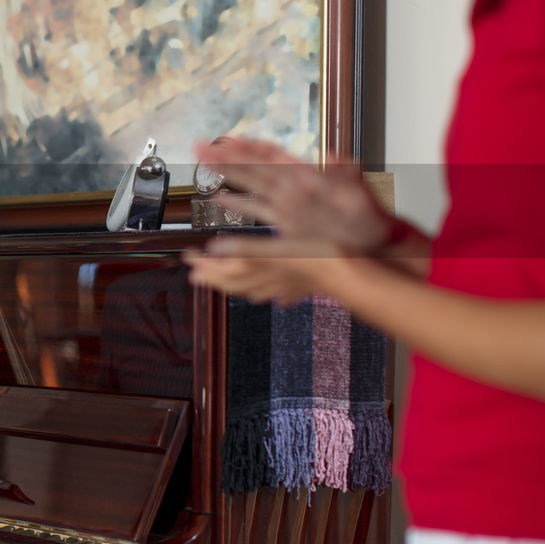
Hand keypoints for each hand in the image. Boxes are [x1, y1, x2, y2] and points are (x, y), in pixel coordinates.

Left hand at [183, 235, 347, 305]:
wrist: (357, 272)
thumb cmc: (320, 258)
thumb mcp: (278, 248)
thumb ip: (245, 250)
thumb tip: (214, 249)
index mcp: (261, 270)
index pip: (222, 270)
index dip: (202, 264)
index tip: (187, 257)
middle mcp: (270, 280)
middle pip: (232, 282)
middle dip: (211, 276)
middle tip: (196, 271)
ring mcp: (285, 284)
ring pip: (252, 288)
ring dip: (233, 284)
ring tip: (222, 282)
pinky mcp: (300, 284)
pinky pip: (274, 291)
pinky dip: (263, 291)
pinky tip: (270, 295)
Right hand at [196, 137, 393, 253]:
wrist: (379, 243)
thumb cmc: (373, 220)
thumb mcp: (360, 196)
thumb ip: (343, 176)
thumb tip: (332, 157)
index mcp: (307, 176)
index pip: (271, 156)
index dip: (248, 147)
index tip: (225, 139)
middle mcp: (293, 186)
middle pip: (253, 167)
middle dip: (225, 156)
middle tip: (199, 146)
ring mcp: (289, 203)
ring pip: (251, 184)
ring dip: (227, 173)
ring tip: (204, 162)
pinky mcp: (288, 222)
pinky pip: (257, 209)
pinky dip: (237, 203)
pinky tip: (220, 199)